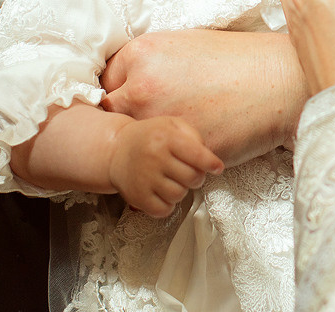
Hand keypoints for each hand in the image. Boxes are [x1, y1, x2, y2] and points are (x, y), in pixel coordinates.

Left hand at [101, 29, 307, 166]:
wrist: (281, 79)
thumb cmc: (241, 59)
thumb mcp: (187, 44)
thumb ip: (151, 62)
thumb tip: (130, 82)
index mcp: (142, 52)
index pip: (107, 81)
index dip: (123, 92)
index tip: (140, 100)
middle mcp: (142, 86)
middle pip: (113, 112)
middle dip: (131, 118)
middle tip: (157, 120)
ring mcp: (159, 120)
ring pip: (136, 142)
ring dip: (149, 144)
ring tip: (174, 138)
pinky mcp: (179, 149)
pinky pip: (163, 161)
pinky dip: (173, 159)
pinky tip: (193, 146)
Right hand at [108, 116, 222, 217]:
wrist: (117, 150)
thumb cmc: (151, 137)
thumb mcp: (172, 125)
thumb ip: (194, 136)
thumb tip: (209, 158)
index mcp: (166, 138)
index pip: (197, 155)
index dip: (211, 164)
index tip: (217, 168)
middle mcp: (155, 158)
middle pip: (192, 178)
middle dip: (197, 177)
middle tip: (190, 172)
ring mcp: (145, 179)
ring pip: (179, 195)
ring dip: (182, 190)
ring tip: (174, 180)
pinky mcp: (137, 197)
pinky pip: (164, 210)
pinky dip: (168, 204)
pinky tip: (163, 192)